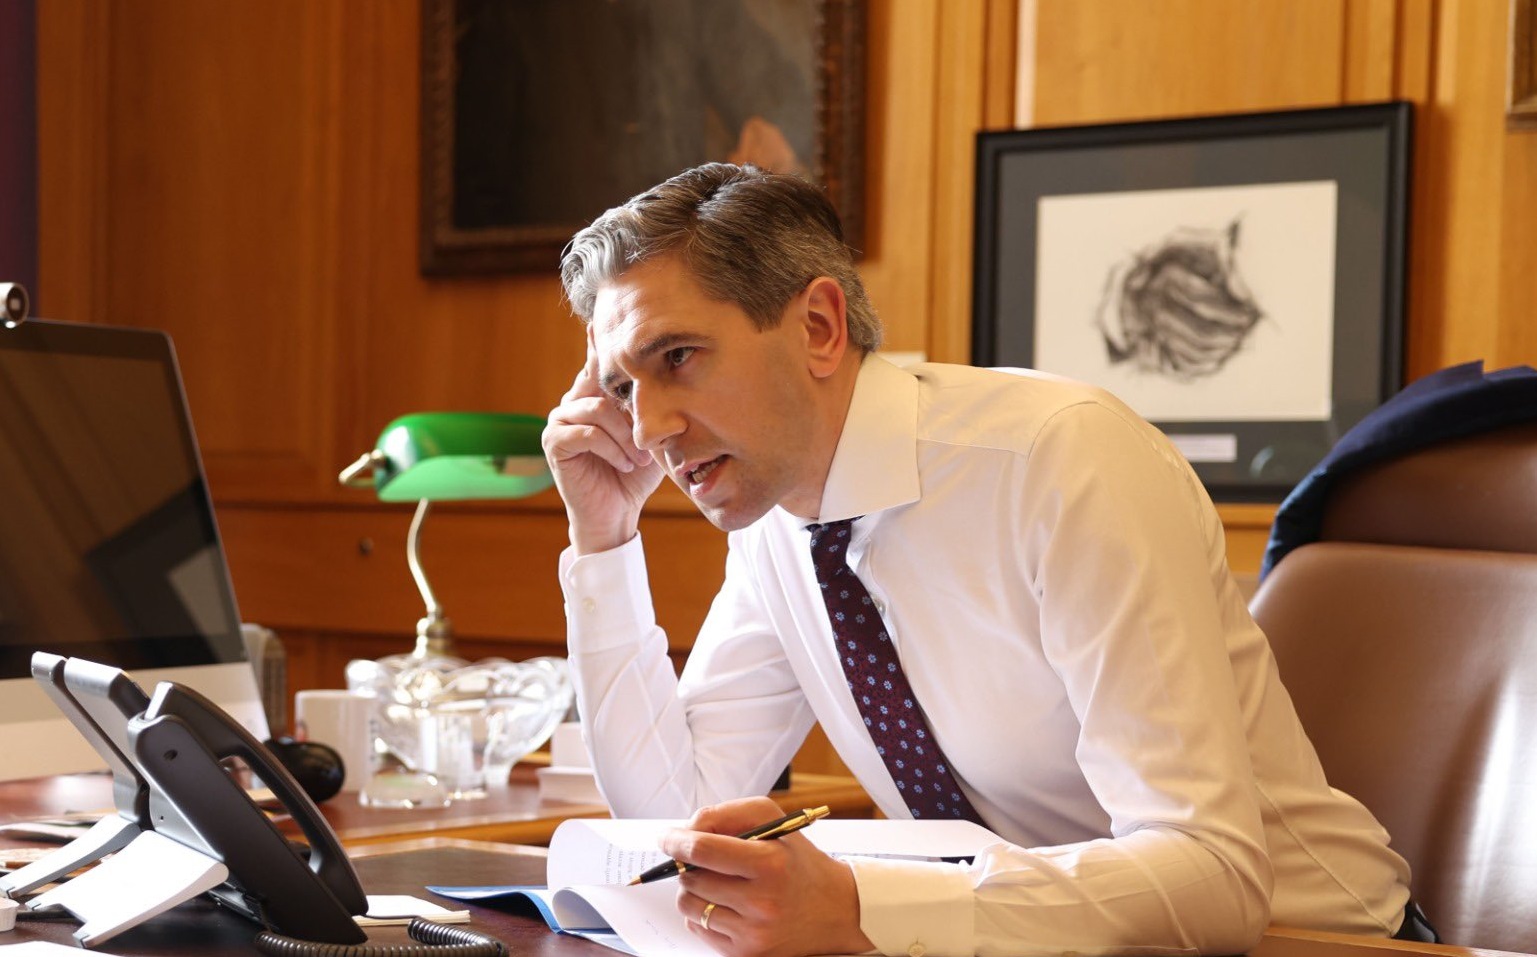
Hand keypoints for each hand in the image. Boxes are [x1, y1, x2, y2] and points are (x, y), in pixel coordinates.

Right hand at [542, 331, 663, 553]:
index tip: (605, 319)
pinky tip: (625, 464)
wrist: (616, 513)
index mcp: (595, 395)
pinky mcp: (554, 442)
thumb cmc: (635, 474)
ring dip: (626, 436)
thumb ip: (651, 407)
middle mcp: (574, 401)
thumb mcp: (650, 435)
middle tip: (649, 428)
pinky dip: (612, 449)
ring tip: (639, 458)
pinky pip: (588, 433)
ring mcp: (560, 420)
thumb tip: (671, 375)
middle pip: (601, 380)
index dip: (603, 342)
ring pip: (598, 410)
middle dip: (632, 402)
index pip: (599, 362)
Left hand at [663, 797, 873, 956]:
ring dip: (691, 889)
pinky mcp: (745, 954)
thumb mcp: (773, 821)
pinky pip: (698, 928)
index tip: (666, 837)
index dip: (676, 841)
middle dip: (687, 864)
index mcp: (769, 863)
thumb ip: (727, 815)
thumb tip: (686, 829)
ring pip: (689, 905)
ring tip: (715, 881)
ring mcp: (752, 933)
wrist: (835, 910)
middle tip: (701, 859)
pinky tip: (724, 904)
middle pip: (690, 879)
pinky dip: (702, 912)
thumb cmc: (798, 861)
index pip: (703, 850)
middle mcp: (761, 902)